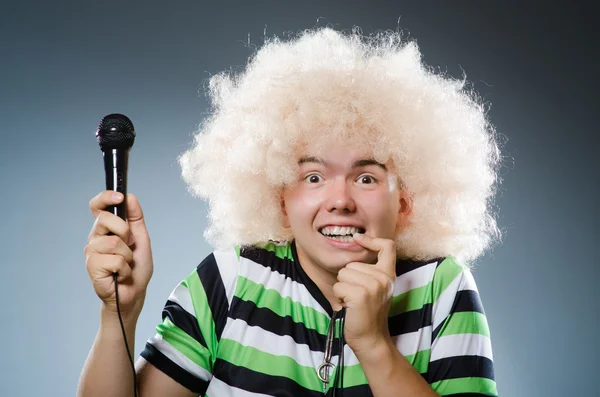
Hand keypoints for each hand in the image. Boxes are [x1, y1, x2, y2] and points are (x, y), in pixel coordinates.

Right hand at [84, 191, 153, 317]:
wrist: (134, 294)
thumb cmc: (136, 269)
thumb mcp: (142, 239)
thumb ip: (136, 219)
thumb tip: (131, 197)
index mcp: (106, 229)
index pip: (98, 206)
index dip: (105, 198)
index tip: (119, 197)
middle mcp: (95, 238)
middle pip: (104, 219)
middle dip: (125, 232)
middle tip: (129, 247)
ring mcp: (92, 252)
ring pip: (112, 241)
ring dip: (127, 255)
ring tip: (126, 264)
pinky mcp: (92, 267)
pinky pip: (114, 259)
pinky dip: (124, 268)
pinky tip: (121, 274)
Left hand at [333, 233, 395, 353]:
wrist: (371, 338)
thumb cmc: (368, 313)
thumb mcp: (376, 288)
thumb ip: (371, 271)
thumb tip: (355, 247)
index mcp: (389, 274)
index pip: (388, 246)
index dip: (371, 239)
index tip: (358, 239)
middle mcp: (384, 278)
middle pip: (352, 263)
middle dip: (348, 279)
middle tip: (358, 297)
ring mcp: (373, 285)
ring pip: (343, 273)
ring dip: (343, 288)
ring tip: (353, 301)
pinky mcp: (360, 294)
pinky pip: (338, 286)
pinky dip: (339, 296)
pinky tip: (349, 307)